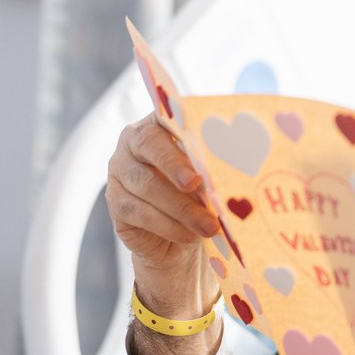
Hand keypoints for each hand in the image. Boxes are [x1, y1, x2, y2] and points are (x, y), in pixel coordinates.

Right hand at [106, 113, 218, 315]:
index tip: (199, 156)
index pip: (163, 117)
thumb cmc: (200, 195)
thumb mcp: (210, 177)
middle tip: (198, 184)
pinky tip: (190, 235)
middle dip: (175, 167)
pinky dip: (168, 225)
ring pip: (146, 185)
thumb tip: (238, 167)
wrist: (179, 237)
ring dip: (181, 207)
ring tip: (209, 226)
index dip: (180, 129)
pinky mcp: (116, 204)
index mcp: (158, 125)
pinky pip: (139, 212)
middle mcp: (132, 144)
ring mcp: (120, 173)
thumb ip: (215, 166)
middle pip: (149, 146)